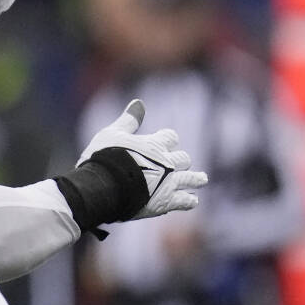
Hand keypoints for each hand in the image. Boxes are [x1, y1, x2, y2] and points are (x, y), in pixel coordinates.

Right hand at [77, 100, 207, 219]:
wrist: (102, 187)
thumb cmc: (104, 158)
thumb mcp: (112, 134)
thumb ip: (128, 120)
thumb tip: (139, 102)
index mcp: (154, 145)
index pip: (170, 137)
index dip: (167, 139)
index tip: (166, 141)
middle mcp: (167, 163)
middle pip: (183, 159)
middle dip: (181, 161)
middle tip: (182, 164)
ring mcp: (168, 183)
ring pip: (191, 179)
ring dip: (196, 179)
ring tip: (201, 179)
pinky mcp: (166, 202)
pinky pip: (185, 201)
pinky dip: (189, 200)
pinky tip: (192, 200)